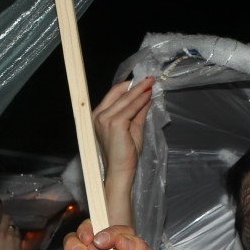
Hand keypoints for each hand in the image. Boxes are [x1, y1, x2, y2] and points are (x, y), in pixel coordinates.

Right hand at [0, 200, 20, 249]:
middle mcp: (3, 232)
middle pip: (6, 217)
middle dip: (5, 216)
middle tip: (3, 218)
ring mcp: (12, 236)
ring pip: (13, 223)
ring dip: (10, 223)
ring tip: (8, 228)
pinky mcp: (19, 242)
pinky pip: (18, 231)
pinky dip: (15, 231)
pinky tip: (13, 235)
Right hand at [92, 78, 152, 225]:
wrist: (120, 171)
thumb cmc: (125, 154)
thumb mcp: (132, 128)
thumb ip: (137, 112)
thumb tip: (146, 97)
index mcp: (98, 116)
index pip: (112, 95)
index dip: (127, 86)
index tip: (141, 81)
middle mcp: (98, 115)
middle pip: (118, 93)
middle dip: (135, 85)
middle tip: (149, 78)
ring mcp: (105, 119)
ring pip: (125, 99)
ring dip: (139, 90)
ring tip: (151, 83)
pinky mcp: (115, 123)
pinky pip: (131, 108)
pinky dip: (141, 100)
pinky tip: (148, 95)